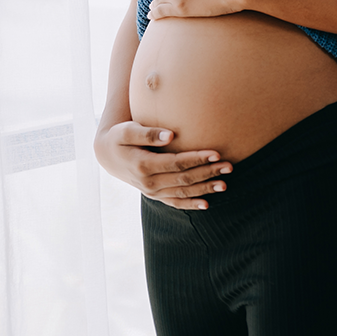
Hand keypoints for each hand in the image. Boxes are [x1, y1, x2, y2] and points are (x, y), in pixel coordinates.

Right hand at [93, 121, 231, 209]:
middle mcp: (149, 183)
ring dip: (205, 189)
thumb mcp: (128, 131)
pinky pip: (175, 202)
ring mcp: (152, 192)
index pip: (177, 163)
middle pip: (184, 179)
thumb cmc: (119, 136)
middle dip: (208, 173)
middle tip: (229, 166)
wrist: (107, 155)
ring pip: (183, 192)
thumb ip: (148, 133)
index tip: (216, 153)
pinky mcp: (154, 195)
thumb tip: (171, 135)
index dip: (197, 158)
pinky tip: (206, 204)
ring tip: (225, 184)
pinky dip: (190, 204)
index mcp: (144, 166)